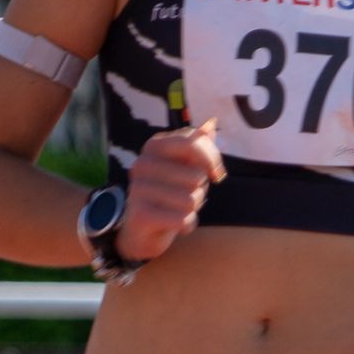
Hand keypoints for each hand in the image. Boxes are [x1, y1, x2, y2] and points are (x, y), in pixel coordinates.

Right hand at [117, 119, 225, 262]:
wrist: (142, 230)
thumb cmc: (170, 194)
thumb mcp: (186, 166)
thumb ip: (198, 145)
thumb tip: (211, 123)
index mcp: (154, 145)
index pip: (195, 142)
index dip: (213, 160)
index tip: (214, 174)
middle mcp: (143, 163)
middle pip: (197, 175)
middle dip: (200, 190)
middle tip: (184, 195)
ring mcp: (138, 188)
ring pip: (192, 199)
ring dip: (193, 209)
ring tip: (177, 209)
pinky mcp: (142, 214)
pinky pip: (184, 219)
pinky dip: (187, 225)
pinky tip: (175, 224)